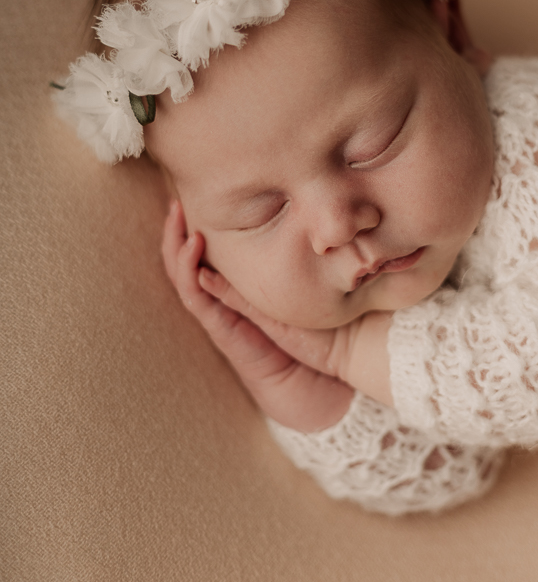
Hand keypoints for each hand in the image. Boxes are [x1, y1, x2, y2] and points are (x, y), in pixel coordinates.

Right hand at [162, 201, 354, 431]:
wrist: (318, 385)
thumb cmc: (315, 334)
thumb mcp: (300, 290)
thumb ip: (291, 265)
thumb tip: (302, 221)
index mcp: (236, 292)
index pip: (205, 255)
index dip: (194, 227)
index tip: (191, 196)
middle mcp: (222, 303)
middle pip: (185, 264)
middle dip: (176, 232)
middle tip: (174, 201)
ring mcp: (220, 317)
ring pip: (184, 279)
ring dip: (176, 248)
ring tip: (176, 218)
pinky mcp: (224, 331)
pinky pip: (199, 300)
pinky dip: (191, 273)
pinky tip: (194, 249)